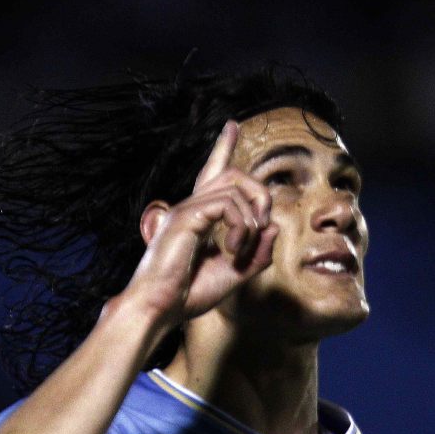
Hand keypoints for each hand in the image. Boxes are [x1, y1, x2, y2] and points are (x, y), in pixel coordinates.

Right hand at [122, 119, 277, 333]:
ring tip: (240, 251)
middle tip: (260, 228)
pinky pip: (229, 205)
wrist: (160, 308)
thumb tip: (274, 226)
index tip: (231, 125)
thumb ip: (258, 253)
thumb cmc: (189, 294)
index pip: (213, 174)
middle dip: (260, 196)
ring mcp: (187, 209)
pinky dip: (241, 228)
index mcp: (198, 217)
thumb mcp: (235, 274)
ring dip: (252, 221)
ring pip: (236, 186)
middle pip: (234, 174)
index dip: (222, 148)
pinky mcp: (186, 216)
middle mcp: (191, 207)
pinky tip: (232, 251)